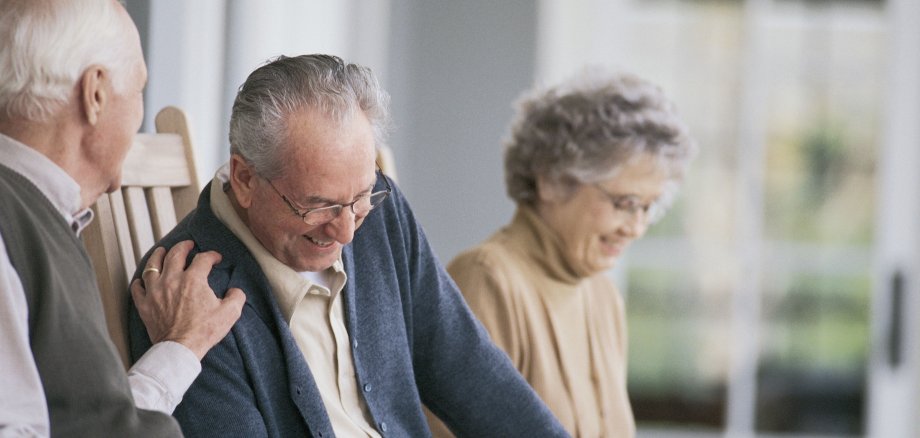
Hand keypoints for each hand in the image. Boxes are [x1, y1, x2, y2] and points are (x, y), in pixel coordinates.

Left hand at [131, 240, 244, 359]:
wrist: (180, 349)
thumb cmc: (204, 331)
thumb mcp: (230, 313)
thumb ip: (236, 297)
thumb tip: (235, 291)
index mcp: (193, 279)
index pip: (203, 259)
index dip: (211, 256)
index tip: (215, 258)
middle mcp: (172, 280)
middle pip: (175, 254)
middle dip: (183, 246)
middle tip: (188, 244)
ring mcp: (155, 291)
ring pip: (152, 265)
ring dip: (158, 255)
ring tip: (161, 251)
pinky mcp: (144, 305)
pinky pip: (137, 288)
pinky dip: (139, 282)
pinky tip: (142, 280)